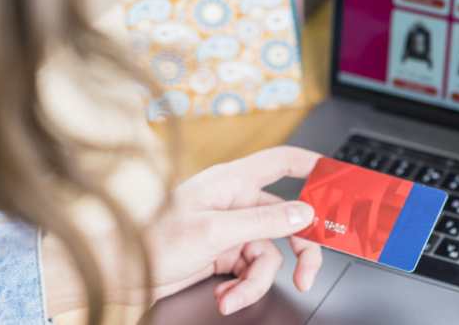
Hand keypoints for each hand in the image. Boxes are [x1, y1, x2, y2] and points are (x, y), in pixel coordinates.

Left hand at [44, 146, 322, 315]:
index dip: (313, 167)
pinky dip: (241, 288)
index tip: (339, 181)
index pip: (283, 161)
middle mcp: (235, 202)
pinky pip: (250, 271)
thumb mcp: (215, 231)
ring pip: (269, 254)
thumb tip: (304, 213)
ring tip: (235, 295)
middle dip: (300, 250)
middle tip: (308, 273)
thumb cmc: (152, 239)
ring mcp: (230, 230)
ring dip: (257, 280)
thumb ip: (265, 221)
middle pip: (287, 219)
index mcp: (233, 181)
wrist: (119, 272)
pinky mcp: (222, 255)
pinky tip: (225, 296)